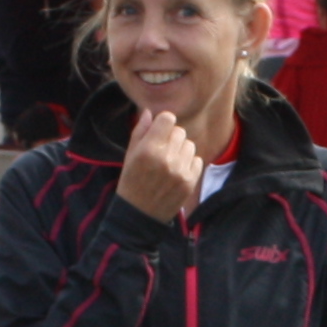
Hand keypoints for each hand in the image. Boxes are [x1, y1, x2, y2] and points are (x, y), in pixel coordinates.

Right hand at [116, 104, 200, 220]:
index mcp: (148, 149)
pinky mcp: (190, 182)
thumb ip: (140, 131)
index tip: (159, 132)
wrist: (139, 215)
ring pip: (190, 145)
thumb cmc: (131, 182)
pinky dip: (189, 163)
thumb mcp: (129, 155)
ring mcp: (180, 171)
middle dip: (171, 137)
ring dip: (181, 150)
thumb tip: (149, 111)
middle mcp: (165, 158)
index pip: (168, 118)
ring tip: (169, 162)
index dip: (163, 123)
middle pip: (180, 131)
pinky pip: (197, 160)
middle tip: (162, 151)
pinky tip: (176, 172)